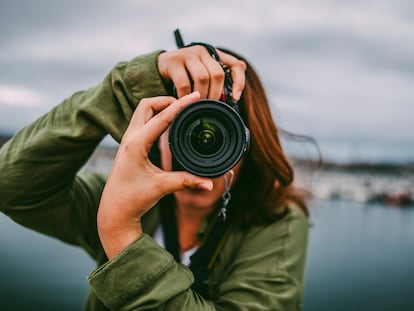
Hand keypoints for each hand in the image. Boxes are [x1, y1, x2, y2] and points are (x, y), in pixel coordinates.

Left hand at [97, 92, 212, 258]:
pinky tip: (168, 123)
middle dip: (167, 100)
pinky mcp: (130, 146)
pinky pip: (142, 122)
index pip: (162, 117)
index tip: (195, 96)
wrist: (114, 211)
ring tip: (180, 110)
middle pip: (148, 104)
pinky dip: (156, 116)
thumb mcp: (161, 187)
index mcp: (136, 143)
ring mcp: (128, 141)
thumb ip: (187, 182)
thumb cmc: (132, 199)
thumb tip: (209, 183)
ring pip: (143, 112)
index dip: (181, 104)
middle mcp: (130, 138)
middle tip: (187, 103)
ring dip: (160, 106)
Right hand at [158, 45, 245, 100]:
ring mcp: (187, 54)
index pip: (234, 65)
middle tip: (210, 106)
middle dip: (215, 94)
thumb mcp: (202, 75)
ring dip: (201, 95)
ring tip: (197, 105)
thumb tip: (235, 94)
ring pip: (202, 78)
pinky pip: (184, 83)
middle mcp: (202, 52)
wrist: (160, 68)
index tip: (236, 97)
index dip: (239, 81)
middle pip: (217, 74)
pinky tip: (185, 102)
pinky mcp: (173, 61)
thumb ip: (216, 82)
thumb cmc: (185, 74)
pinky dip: (186, 96)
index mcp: (213, 55)